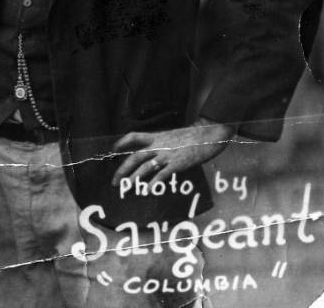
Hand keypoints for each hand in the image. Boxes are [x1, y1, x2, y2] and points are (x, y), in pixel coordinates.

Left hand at [111, 119, 235, 186]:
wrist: (209, 133)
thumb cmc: (194, 136)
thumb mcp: (174, 136)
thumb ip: (164, 144)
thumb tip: (156, 155)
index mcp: (157, 137)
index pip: (135, 136)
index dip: (123, 142)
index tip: (113, 148)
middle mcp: (159, 145)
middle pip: (135, 156)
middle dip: (123, 169)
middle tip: (115, 181)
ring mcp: (168, 154)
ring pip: (146, 167)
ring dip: (135, 178)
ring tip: (127, 188)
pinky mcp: (178, 163)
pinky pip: (163, 174)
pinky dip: (154, 182)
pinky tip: (148, 190)